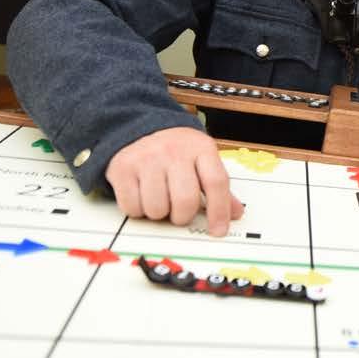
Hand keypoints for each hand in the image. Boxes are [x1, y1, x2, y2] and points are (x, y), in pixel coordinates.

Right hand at [105, 126, 243, 235]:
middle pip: (185, 201)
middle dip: (182, 216)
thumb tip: (235, 213)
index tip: (218, 230)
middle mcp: (174, 151)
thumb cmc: (175, 150)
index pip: (216, 182)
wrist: (138, 127)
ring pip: (157, 209)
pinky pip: (132, 207)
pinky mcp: (123, 168)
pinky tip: (142, 196)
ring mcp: (147, 158)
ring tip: (159, 199)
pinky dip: (137, 210)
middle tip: (179, 212)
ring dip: (159, 213)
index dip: (219, 211)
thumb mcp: (202, 159)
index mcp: (201, 148)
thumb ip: (218, 186)